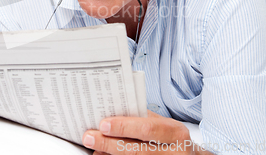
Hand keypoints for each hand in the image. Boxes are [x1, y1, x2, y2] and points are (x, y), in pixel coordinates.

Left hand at [82, 110, 212, 154]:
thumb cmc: (170, 137)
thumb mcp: (163, 125)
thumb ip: (142, 120)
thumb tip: (111, 115)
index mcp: (175, 133)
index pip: (147, 129)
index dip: (124, 127)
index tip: (103, 124)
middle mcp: (175, 152)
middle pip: (138, 150)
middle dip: (110, 143)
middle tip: (90, 136)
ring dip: (110, 154)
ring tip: (94, 147)